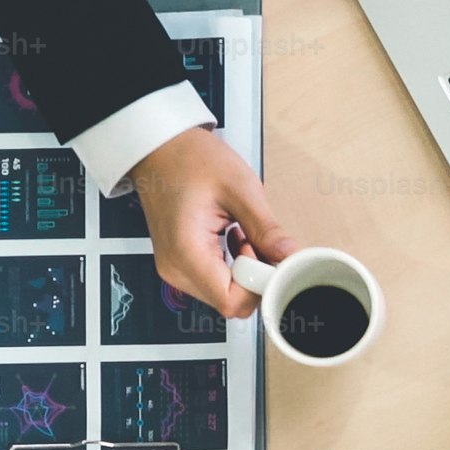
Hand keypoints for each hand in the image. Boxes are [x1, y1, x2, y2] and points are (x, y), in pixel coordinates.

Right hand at [130, 126, 293, 317]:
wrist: (158, 147)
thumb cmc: (190, 159)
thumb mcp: (239, 188)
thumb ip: (266, 230)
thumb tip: (291, 257)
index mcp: (187, 253)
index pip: (232, 302)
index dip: (260, 286)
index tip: (272, 261)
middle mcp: (176, 268)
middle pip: (230, 301)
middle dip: (256, 277)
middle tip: (259, 241)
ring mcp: (176, 267)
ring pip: (226, 292)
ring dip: (246, 270)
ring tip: (243, 233)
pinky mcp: (181, 262)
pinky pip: (216, 279)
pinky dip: (234, 265)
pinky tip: (234, 237)